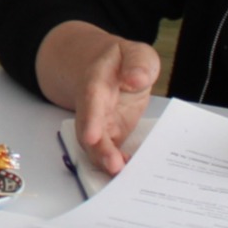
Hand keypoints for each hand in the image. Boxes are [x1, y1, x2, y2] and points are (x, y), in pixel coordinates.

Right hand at [34, 22, 160, 175]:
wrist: (107, 69)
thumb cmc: (123, 61)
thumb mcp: (137, 53)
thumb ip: (138, 63)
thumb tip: (136, 79)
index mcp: (96, 80)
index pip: (91, 99)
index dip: (91, 119)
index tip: (92, 137)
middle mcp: (91, 106)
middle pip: (89, 129)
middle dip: (99, 149)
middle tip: (113, 166)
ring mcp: (97, 123)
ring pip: (94, 145)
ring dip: (105, 161)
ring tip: (122, 173)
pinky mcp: (107, 136)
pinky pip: (106, 153)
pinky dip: (114, 163)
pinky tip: (128, 172)